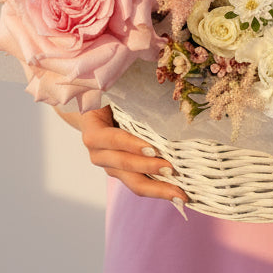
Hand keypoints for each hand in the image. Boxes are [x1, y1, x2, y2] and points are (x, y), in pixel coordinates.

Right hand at [56, 103, 188, 203]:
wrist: (92, 114)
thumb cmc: (107, 99)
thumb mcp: (111, 94)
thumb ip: (126, 94)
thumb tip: (157, 78)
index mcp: (93, 131)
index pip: (112, 140)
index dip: (132, 145)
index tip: (154, 149)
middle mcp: (98, 154)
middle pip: (124, 165)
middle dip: (149, 168)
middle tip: (172, 169)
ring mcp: (110, 167)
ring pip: (133, 182)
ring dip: (157, 188)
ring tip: (180, 192)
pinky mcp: (121, 174)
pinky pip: (139, 184)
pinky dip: (158, 190)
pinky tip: (176, 194)